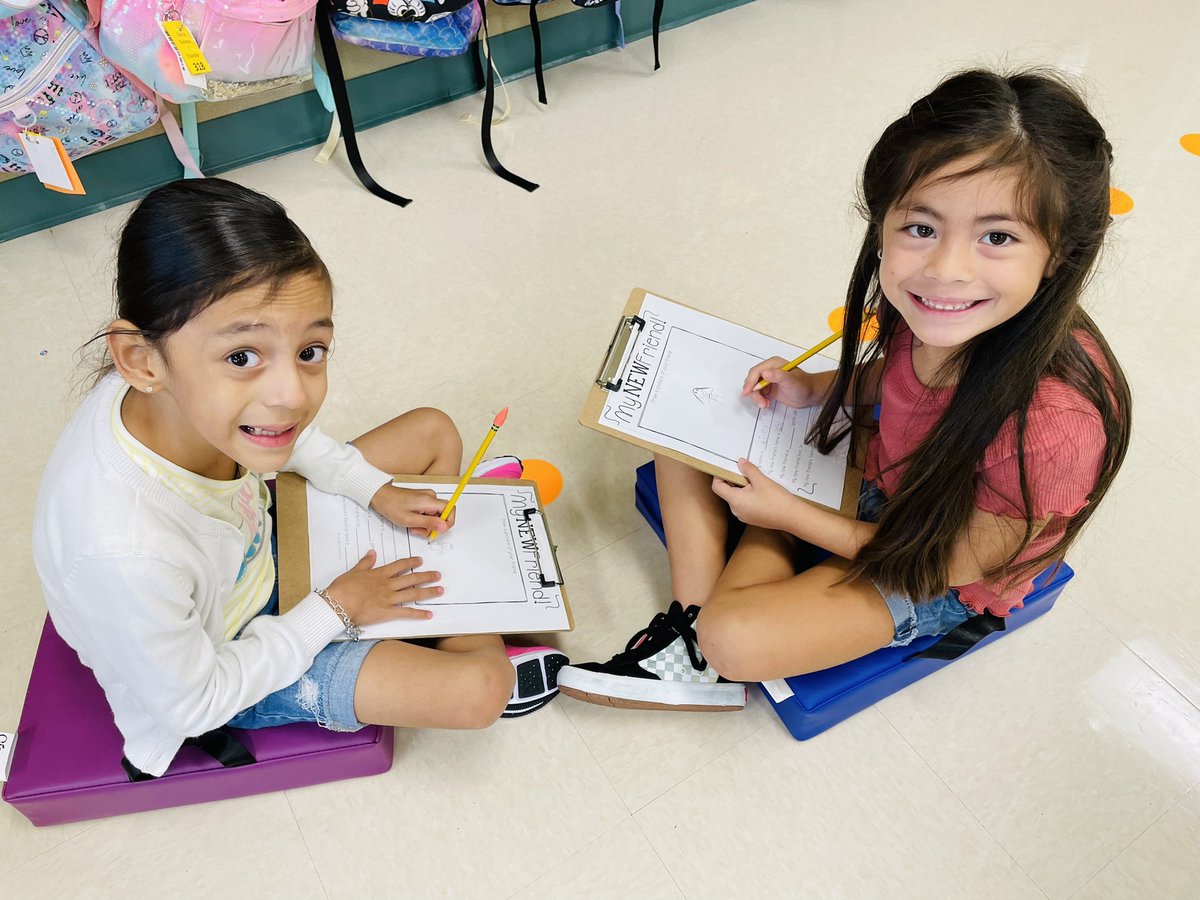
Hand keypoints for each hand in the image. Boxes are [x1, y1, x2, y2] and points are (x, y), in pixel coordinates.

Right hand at [325, 550, 439, 625]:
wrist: (337, 604)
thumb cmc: (342, 589)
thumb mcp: (353, 571)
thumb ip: (365, 562)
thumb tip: (372, 552)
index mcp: (379, 574)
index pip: (400, 566)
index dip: (411, 562)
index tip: (420, 561)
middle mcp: (388, 585)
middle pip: (411, 579)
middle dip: (426, 576)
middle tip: (437, 575)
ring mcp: (389, 598)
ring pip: (413, 594)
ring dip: (428, 592)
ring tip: (440, 590)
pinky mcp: (388, 612)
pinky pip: (407, 613)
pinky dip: (419, 614)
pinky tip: (429, 614)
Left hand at [370, 484, 455, 536]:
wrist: (380, 496)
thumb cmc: (391, 506)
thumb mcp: (410, 520)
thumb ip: (429, 524)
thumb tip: (445, 526)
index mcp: (429, 500)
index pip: (451, 509)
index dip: (448, 522)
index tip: (438, 530)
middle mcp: (431, 496)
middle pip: (443, 513)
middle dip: (434, 525)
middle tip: (420, 530)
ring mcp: (427, 497)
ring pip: (436, 514)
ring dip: (427, 523)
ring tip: (413, 525)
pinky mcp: (423, 499)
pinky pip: (430, 511)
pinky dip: (423, 518)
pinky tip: (413, 520)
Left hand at [711, 458, 799, 531]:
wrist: (792, 517)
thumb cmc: (777, 501)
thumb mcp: (761, 480)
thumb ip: (748, 470)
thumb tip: (741, 463)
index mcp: (735, 500)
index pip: (717, 487)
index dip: (719, 476)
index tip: (726, 468)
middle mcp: (736, 510)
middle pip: (727, 492)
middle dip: (734, 480)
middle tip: (745, 471)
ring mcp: (744, 515)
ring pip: (737, 498)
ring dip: (742, 488)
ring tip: (756, 481)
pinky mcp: (752, 518)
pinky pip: (745, 504)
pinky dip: (749, 496)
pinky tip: (761, 491)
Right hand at [742, 357, 823, 409]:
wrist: (810, 394)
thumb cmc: (803, 385)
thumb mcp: (791, 380)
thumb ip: (778, 376)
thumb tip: (765, 373)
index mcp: (773, 364)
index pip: (756, 371)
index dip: (750, 382)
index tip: (748, 391)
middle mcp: (769, 371)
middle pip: (752, 380)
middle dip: (753, 392)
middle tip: (759, 401)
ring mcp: (768, 380)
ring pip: (754, 389)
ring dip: (757, 398)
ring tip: (765, 404)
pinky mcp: (769, 389)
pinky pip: (758, 394)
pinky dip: (760, 400)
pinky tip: (767, 404)